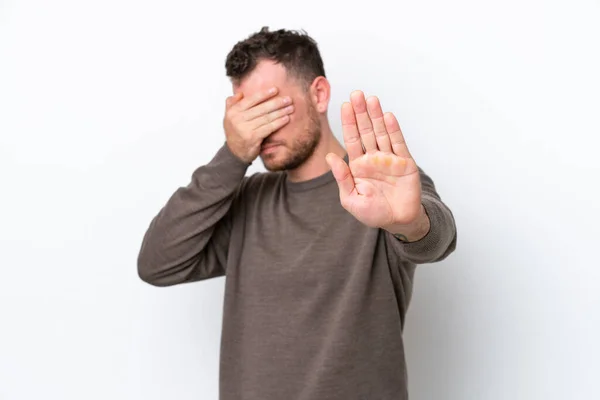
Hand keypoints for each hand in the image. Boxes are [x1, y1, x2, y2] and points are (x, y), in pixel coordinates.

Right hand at [223, 87, 293, 162]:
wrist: (235, 152)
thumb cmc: (235, 132)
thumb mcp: (229, 117)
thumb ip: (232, 103)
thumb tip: (240, 93)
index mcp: (233, 111)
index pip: (251, 100)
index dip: (264, 94)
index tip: (276, 90)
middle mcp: (237, 119)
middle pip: (261, 108)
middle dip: (277, 103)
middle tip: (288, 99)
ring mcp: (245, 129)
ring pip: (266, 118)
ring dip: (280, 112)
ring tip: (290, 108)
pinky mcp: (252, 138)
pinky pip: (268, 128)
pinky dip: (278, 122)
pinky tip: (286, 119)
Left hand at [325, 91, 422, 229]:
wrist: (398, 222)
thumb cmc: (373, 213)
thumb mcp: (351, 199)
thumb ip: (342, 178)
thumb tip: (330, 157)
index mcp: (358, 166)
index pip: (351, 139)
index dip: (348, 122)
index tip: (344, 105)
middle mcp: (373, 158)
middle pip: (366, 131)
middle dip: (361, 113)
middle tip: (357, 94)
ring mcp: (389, 159)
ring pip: (382, 132)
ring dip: (376, 116)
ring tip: (371, 99)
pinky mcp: (405, 162)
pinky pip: (399, 143)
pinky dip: (394, 129)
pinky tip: (388, 116)